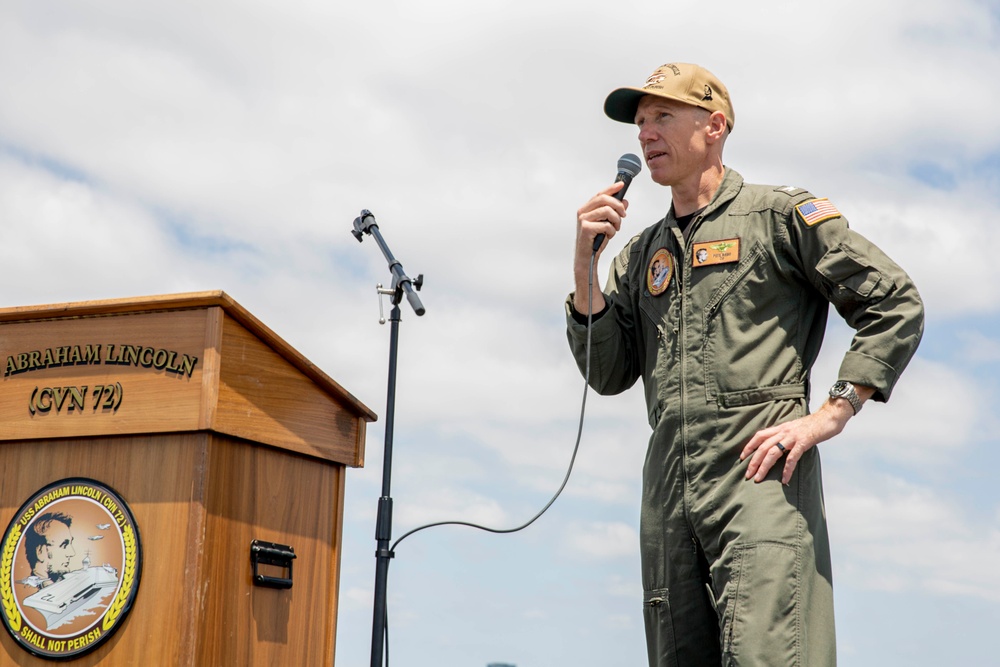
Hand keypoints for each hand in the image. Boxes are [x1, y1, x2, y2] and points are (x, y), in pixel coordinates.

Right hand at [576, 181, 627, 257]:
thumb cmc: (595, 240)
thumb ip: (614, 212)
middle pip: (604, 199)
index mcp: (586, 208)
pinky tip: (608, 235)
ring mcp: (583, 220)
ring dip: (616, 220)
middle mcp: (583, 212)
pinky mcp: (586, 228)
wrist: (587, 256)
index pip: (600, 194)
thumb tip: (624, 202)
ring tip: (615, 228)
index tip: (621, 185)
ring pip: (607, 211)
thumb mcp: (607, 224)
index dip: (612, 188)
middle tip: (623, 215)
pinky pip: (606, 224)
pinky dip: (612, 231)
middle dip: (618, 205)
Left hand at [740, 400, 854, 484]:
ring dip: (764, 466)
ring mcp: (793, 436)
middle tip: (748, 475)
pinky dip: (787, 469)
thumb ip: (785, 436)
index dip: (749, 446)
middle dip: (753, 461)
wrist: (829, 417)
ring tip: (759, 478)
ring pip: (773, 452)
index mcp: (781, 428)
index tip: (742, 457)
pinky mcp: (804, 442)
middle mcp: (784, 431)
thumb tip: (778, 447)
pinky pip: (792, 457)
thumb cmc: (813, 425)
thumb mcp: (795, 429)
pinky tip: (784, 479)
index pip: (759, 436)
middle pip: (763, 447)